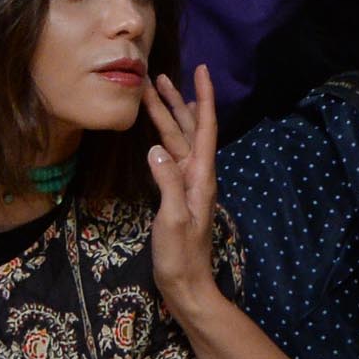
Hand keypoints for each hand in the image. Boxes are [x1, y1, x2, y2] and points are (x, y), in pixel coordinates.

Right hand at [143, 64, 220, 315]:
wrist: (187, 288)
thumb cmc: (181, 258)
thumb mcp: (171, 219)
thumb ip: (166, 182)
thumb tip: (155, 148)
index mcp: (201, 178)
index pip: (205, 128)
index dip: (203, 98)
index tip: (201, 70)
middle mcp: (197, 177)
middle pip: (188, 130)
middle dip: (173, 101)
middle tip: (155, 75)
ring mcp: (187, 186)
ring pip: (178, 142)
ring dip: (167, 117)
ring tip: (153, 93)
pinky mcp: (176, 197)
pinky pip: (172, 158)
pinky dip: (165, 138)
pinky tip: (159, 132)